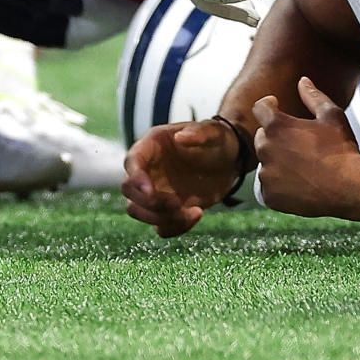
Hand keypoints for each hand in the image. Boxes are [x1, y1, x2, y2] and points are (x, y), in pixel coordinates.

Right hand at [122, 119, 242, 237]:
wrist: (230, 159)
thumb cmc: (216, 139)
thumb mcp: (213, 132)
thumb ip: (198, 132)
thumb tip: (181, 137)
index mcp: (152, 146)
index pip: (132, 161)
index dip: (136, 178)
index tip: (150, 191)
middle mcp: (148, 170)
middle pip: (129, 191)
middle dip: (149, 202)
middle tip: (176, 203)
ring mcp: (155, 191)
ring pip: (139, 211)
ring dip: (160, 218)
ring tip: (192, 212)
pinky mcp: (167, 209)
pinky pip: (160, 226)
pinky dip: (175, 227)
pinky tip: (198, 214)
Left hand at [252, 76, 359, 218]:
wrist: (349, 186)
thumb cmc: (341, 150)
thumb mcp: (331, 116)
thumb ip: (313, 96)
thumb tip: (303, 81)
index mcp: (278, 126)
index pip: (260, 108)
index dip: (268, 105)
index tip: (275, 106)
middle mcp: (266, 148)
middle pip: (262, 136)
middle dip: (276, 137)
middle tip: (300, 144)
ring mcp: (266, 174)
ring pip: (266, 162)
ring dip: (278, 161)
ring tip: (303, 166)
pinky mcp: (269, 195)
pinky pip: (269, 186)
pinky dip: (280, 184)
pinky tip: (300, 182)